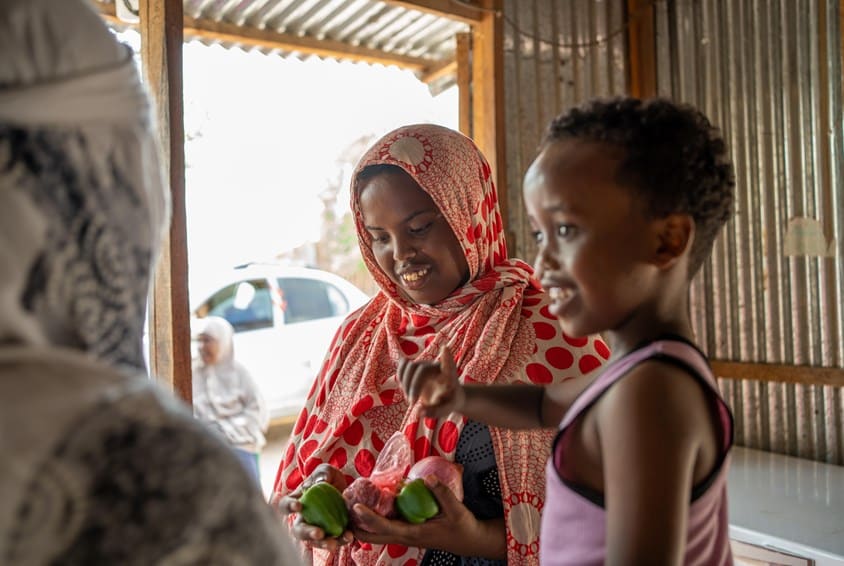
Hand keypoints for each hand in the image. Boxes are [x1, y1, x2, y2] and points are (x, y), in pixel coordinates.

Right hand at [271, 464, 352, 551]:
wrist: (347, 490)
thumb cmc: (330, 479)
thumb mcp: (327, 471)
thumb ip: (323, 474)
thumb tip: (321, 481)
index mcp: (297, 501)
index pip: (284, 505)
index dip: (288, 507)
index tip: (299, 506)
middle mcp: (303, 518)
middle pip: (298, 531)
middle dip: (307, 533)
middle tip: (319, 533)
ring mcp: (316, 529)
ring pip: (314, 542)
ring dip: (323, 543)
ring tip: (333, 544)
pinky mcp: (331, 535)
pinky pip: (333, 541)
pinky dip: (340, 540)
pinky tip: (348, 536)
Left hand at [350, 478, 503, 557]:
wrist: (469, 541)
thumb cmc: (462, 526)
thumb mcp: (456, 510)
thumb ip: (442, 494)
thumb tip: (428, 478)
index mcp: (414, 534)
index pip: (386, 528)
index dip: (370, 519)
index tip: (357, 507)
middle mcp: (406, 537)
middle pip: (373, 536)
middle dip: (355, 526)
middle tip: (341, 509)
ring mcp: (405, 536)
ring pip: (377, 534)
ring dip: (362, 523)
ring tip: (348, 505)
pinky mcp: (408, 531)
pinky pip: (386, 528)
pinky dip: (374, 519)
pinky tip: (369, 505)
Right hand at [399, 346, 464, 417]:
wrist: (446, 397)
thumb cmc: (449, 402)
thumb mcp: (445, 410)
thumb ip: (434, 412)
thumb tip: (418, 411)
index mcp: (449, 375)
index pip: (449, 365)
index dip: (446, 357)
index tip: (445, 348)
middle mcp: (436, 366)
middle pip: (421, 368)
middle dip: (413, 385)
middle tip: (412, 403)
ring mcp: (424, 365)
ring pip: (409, 366)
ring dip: (404, 383)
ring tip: (409, 399)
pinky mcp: (415, 367)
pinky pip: (403, 365)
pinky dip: (400, 377)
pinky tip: (405, 390)